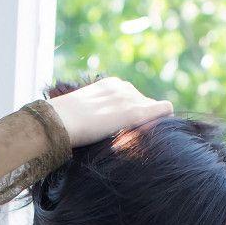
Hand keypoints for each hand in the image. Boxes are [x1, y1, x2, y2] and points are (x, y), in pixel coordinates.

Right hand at [46, 76, 172, 148]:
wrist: (60, 122)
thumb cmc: (64, 124)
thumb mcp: (82, 115)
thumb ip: (97, 116)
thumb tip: (99, 131)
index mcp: (110, 85)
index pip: (131, 98)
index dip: (131, 116)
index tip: (124, 132)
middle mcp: (123, 87)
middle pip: (144, 103)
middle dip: (143, 119)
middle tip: (132, 139)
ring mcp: (130, 97)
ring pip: (153, 109)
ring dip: (150, 123)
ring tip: (140, 139)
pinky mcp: (136, 112)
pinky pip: (163, 109)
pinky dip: (164, 119)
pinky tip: (164, 132)